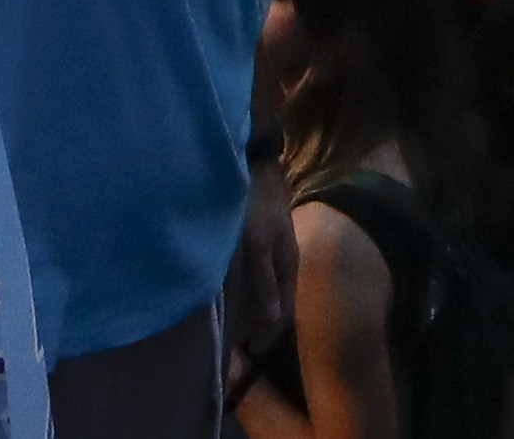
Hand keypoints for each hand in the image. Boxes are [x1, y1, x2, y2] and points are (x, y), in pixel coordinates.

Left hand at [225, 156, 298, 362]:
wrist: (252, 161)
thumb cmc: (254, 203)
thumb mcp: (257, 244)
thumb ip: (263, 281)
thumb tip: (271, 319)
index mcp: (287, 266)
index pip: (282, 312)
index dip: (267, 334)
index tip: (250, 352)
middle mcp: (281, 262)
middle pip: (272, 302)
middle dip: (256, 323)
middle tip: (234, 341)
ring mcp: (270, 249)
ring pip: (261, 289)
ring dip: (247, 306)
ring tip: (227, 320)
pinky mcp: (257, 239)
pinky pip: (251, 274)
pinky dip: (241, 287)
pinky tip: (226, 290)